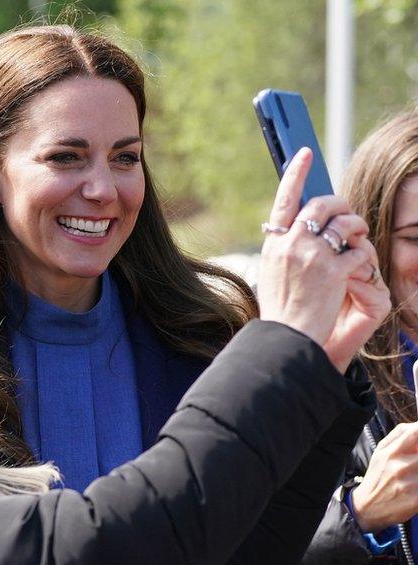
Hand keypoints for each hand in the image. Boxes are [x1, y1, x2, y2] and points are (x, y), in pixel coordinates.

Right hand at [257, 148, 388, 370]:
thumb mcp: (274, 272)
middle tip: (350, 218)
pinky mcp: (333, 271)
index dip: (296, 173)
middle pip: (322, 205)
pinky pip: (360, 251)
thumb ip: (286, 247)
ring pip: (346, 224)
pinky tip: (359, 270)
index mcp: (274, 243)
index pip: (284, 199)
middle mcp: (291, 244)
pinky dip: (365, 258)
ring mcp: (312, 256)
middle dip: (342, 206)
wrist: (286, 336)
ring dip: (358, 230)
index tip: (305, 153)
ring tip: (358, 242)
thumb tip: (304, 227)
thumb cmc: (282, 309)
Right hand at [351, 423, 417, 532]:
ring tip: (415, 472)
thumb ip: (400, 436)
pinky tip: (416, 485)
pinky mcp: (416, 499)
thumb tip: (417, 426)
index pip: (415, 432)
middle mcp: (400, 466)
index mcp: (391, 452)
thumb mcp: (381, 452)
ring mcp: (409, 483)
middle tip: (417, 461)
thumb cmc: (377, 477)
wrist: (367, 507)